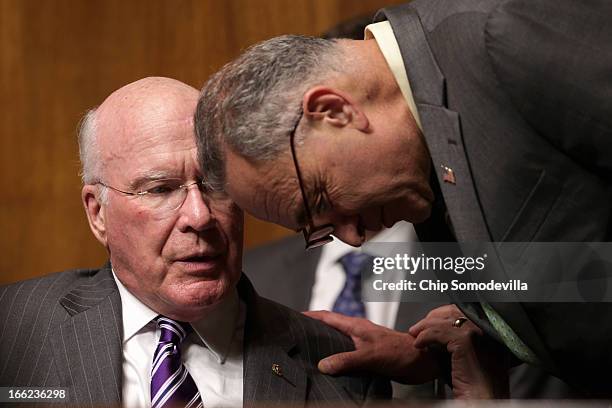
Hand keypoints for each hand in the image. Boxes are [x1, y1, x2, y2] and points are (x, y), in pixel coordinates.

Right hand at [304, 310, 437, 383]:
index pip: (328, 316)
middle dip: (314, 329)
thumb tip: (323, 365)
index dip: (311, 315)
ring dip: (326, 344)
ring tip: (310, 352)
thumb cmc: (401, 352)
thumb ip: (346, 360)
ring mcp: (363, 343)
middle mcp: (358, 332)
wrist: (422, 361)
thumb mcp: (369, 356)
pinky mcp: (369, 354)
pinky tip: (333, 367)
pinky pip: (347, 354)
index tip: (295, 316)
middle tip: (298, 336)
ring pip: (339, 341)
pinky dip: (337, 357)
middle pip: (331, 327)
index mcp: (356, 325)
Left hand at [409, 305, 508, 398]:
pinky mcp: (467, 342)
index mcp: (495, 333)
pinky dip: (425, 336)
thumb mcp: (469, 357)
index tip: (431, 322)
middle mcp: (491, 331)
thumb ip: (458, 340)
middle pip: (457, 311)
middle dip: (434, 318)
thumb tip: (438, 329)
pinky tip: (419, 344)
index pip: (467, 312)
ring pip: (447, 319)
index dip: (445, 315)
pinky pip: (440, 331)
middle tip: (418, 328)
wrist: (482, 403)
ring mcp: (481, 335)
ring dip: (426, 326)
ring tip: (415, 335)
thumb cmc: (474, 388)